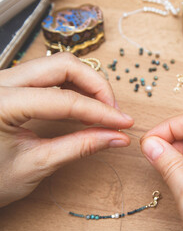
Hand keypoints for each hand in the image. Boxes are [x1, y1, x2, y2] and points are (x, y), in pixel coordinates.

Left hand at [0, 53, 133, 206]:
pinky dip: (73, 87)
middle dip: (96, 86)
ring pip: (58, 65)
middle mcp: (0, 82)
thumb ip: (79, 147)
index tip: (123, 123)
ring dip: (86, 84)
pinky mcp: (11, 86)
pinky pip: (49, 75)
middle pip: (63, 64)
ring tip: (102, 110)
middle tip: (114, 112)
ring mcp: (5, 81)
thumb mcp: (34, 166)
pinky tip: (84, 105)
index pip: (64, 100)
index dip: (100, 112)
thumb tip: (116, 137)